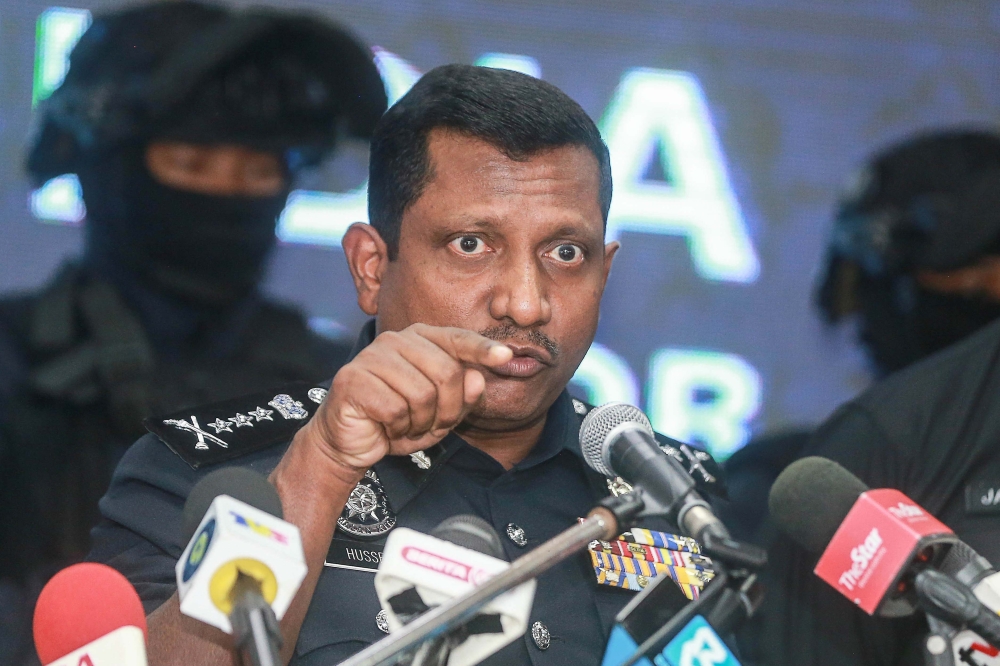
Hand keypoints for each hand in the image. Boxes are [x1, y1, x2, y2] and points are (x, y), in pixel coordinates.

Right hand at [302, 323, 512, 471]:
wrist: (350, 443)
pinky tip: (386, 426)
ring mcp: (372, 356)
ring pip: (423, 393)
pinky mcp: (353, 378)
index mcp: (419, 339)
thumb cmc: (398, 421)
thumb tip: (478, 379)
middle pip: (448, 373)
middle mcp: (396, 340)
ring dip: (421, 422)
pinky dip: (398, 427)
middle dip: (447, 409)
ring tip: (406, 424)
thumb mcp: (441, 413)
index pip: (458, 339)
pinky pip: (396, 409)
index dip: (483, 350)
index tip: (506, 356)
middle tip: (430, 424)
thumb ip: (463, 396)